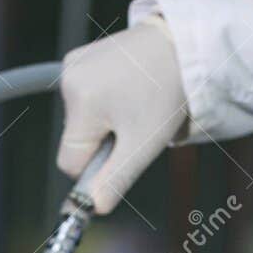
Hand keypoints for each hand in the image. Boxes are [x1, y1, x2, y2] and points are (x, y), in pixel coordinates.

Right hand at [56, 17, 187, 213]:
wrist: (184, 44)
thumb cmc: (167, 94)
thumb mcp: (144, 144)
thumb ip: (115, 179)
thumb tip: (91, 208)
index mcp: (81, 103)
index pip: (70, 163)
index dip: (97, 169)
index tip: (124, 156)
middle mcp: (69, 80)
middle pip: (77, 140)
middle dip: (105, 142)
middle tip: (139, 125)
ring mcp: (73, 65)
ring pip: (83, 119)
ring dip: (108, 121)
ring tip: (139, 103)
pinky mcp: (81, 56)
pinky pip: (87, 95)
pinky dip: (106, 99)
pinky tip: (130, 87)